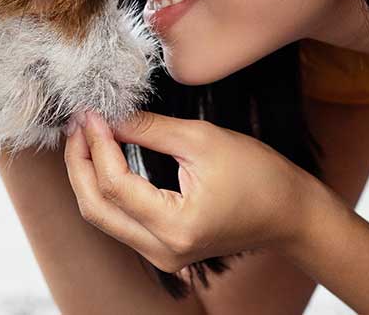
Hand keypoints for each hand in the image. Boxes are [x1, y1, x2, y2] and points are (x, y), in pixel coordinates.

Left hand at [63, 110, 319, 273]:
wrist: (291, 213)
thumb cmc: (258, 174)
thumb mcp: (202, 139)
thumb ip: (150, 128)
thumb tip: (107, 115)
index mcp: (175, 227)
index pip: (114, 184)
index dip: (96, 144)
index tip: (90, 112)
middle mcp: (162, 251)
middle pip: (96, 208)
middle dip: (79, 162)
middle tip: (77, 123)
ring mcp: (161, 256)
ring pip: (102, 217)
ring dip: (87, 175)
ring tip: (84, 134)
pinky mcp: (162, 249)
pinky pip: (119, 220)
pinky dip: (105, 187)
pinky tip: (102, 156)